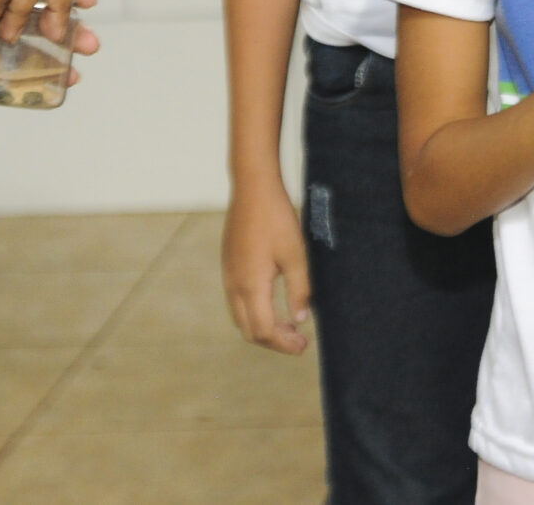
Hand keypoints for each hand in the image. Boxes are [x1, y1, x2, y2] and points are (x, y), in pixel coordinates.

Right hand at [222, 176, 312, 353]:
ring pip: (241, 317)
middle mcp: (234, 285)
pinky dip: (255, 312)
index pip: (264, 331)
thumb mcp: (296, 254)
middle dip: (274, 341)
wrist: (252, 188)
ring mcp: (228, 275)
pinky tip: (273, 303)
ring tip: (289, 325)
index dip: (284, 344)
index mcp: (251, 286)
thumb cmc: (276, 218)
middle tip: (299, 340)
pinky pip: (237, 301)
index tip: (304, 345)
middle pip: (249, 330)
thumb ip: (300, 289)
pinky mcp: (229, 266)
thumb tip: (302, 319)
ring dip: (263, 327)